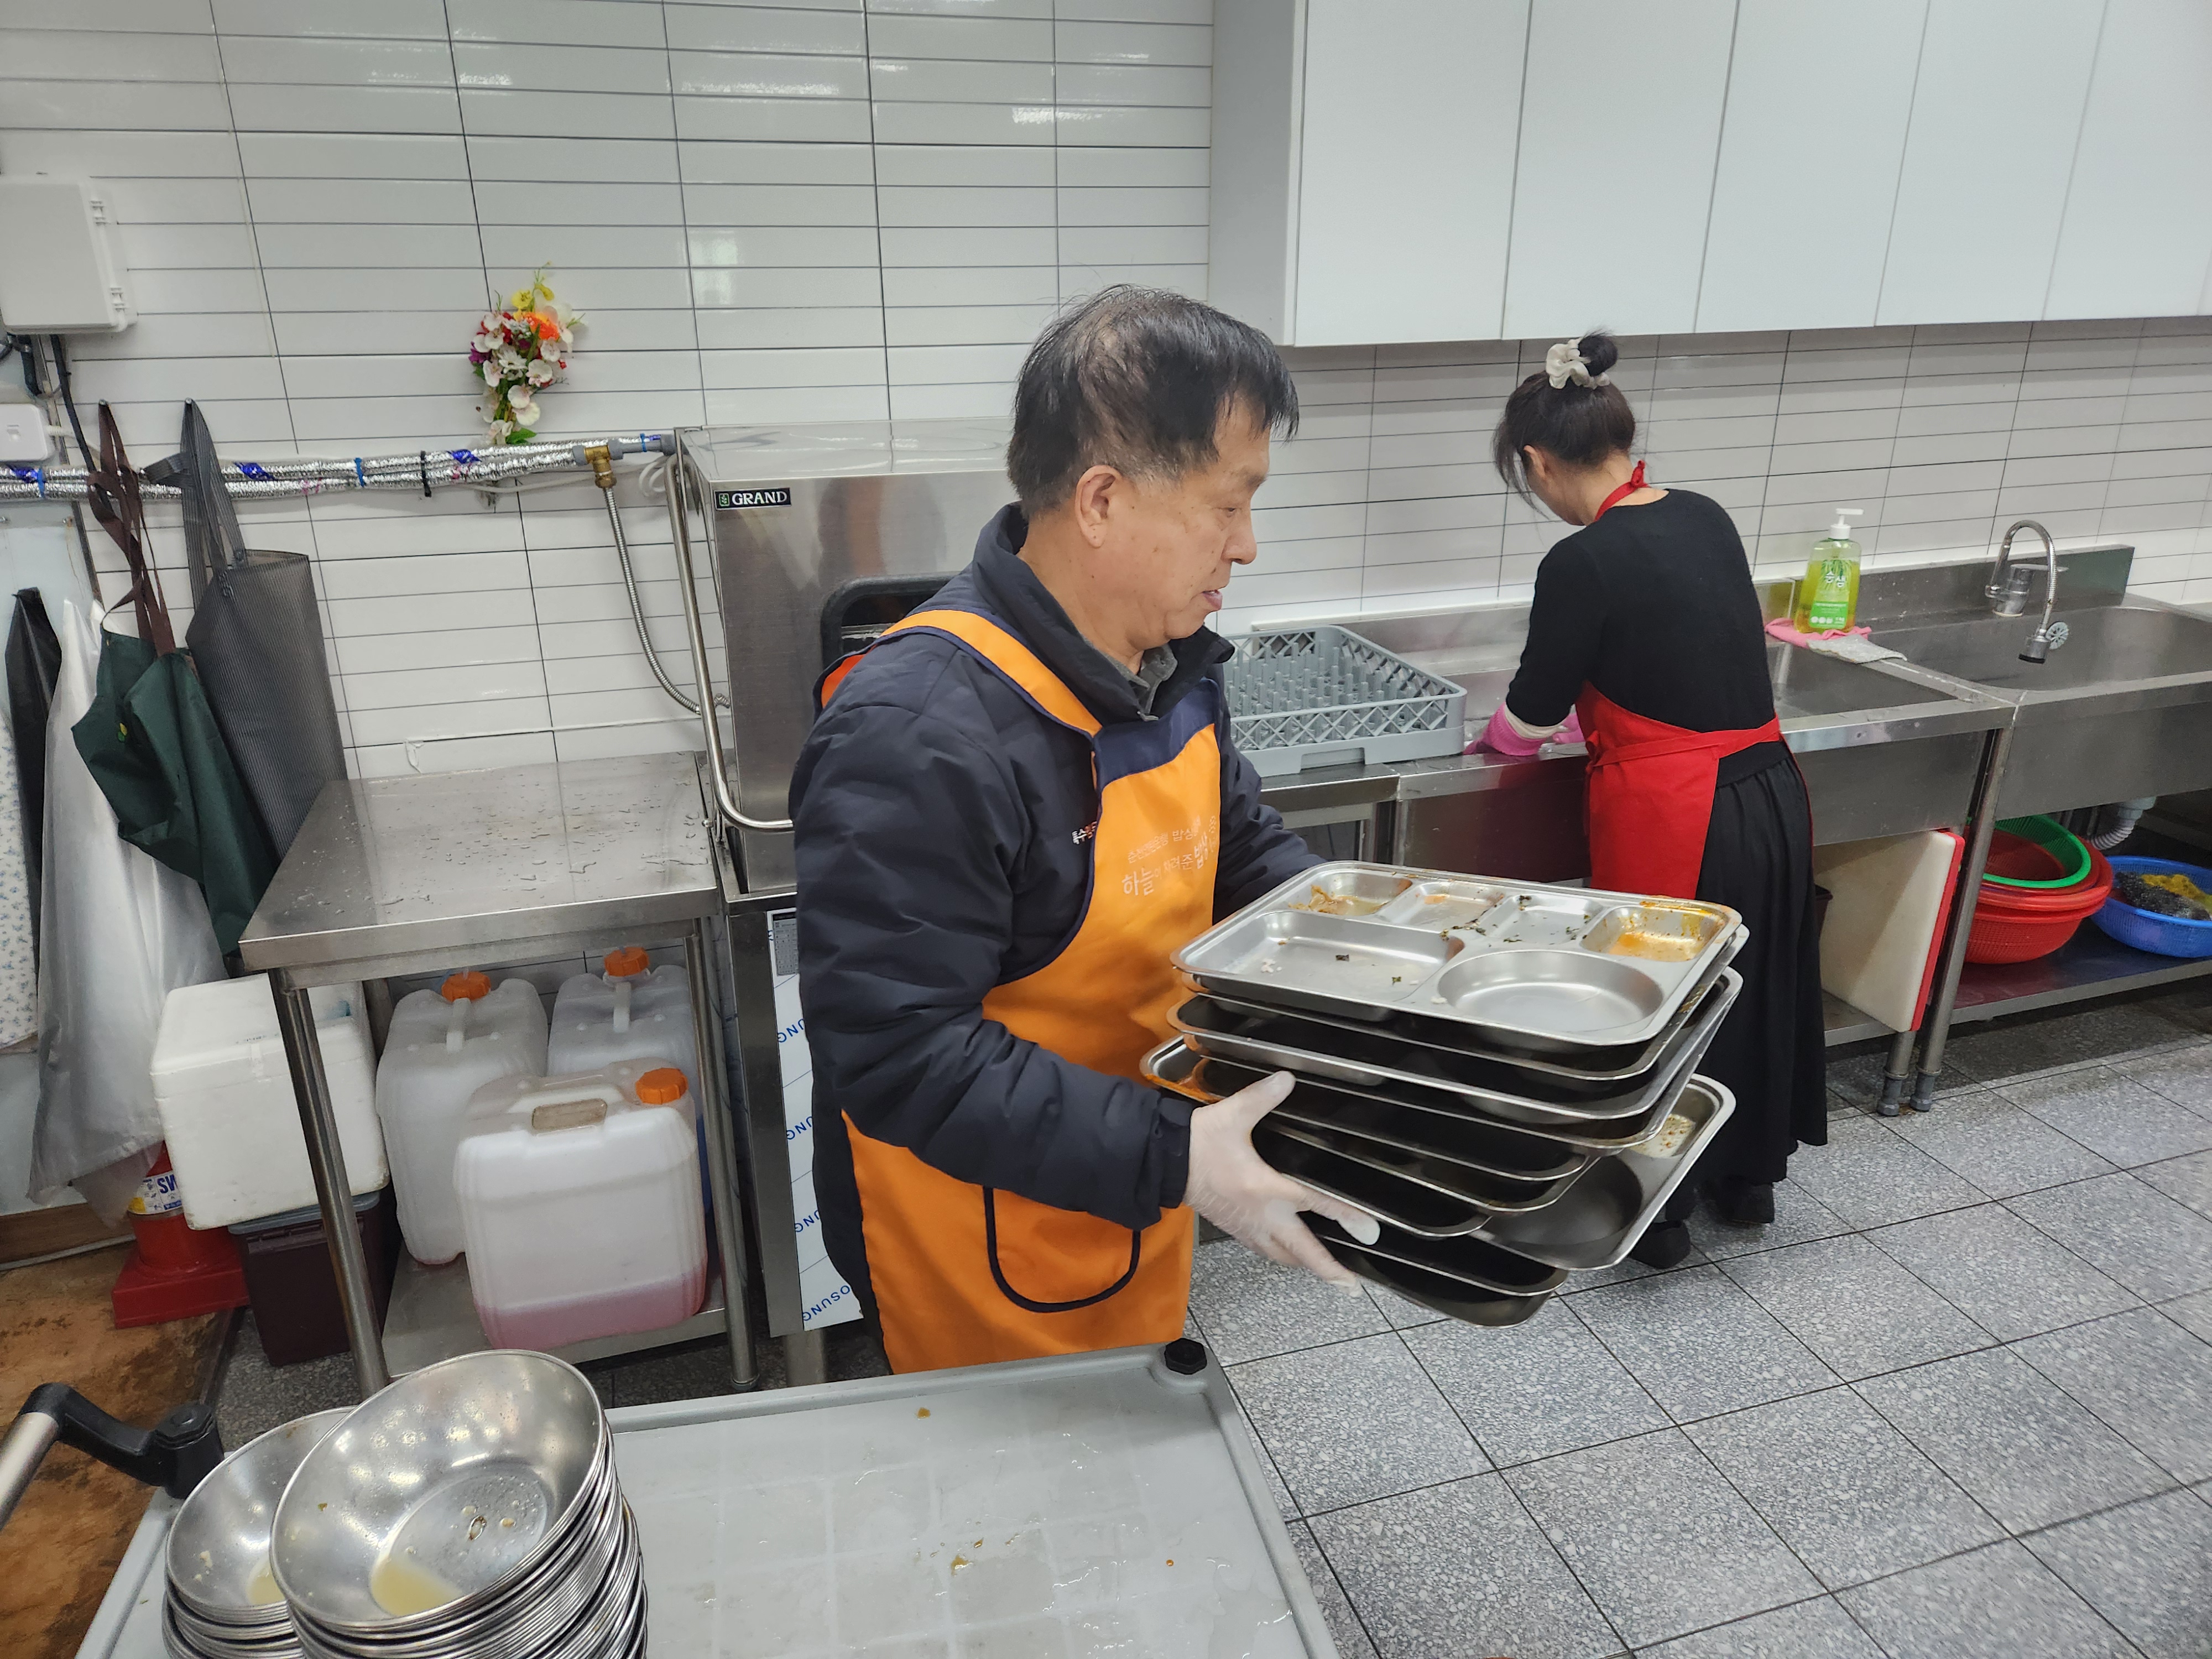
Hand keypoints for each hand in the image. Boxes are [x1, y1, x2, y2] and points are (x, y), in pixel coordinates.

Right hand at [1182, 1071, 1382, 1290]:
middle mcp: (1263, 1215)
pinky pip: (1266, 1251)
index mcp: (1268, 1189)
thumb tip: (1288, 1078)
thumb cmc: (1199, 1142)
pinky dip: (1284, 1256)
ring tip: (1328, 1273)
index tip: (1369, 1231)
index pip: (1317, 1204)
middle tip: (1351, 1286)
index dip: (1346, 1217)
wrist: (1165, 1163)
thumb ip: (1262, 1097)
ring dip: (1307, 1265)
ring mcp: (1249, 1227)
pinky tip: (1290, 1255)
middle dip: (1329, 1269)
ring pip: (1284, 1256)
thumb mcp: (1232, 1115)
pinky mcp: (1236, 1229)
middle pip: (1304, 1250)